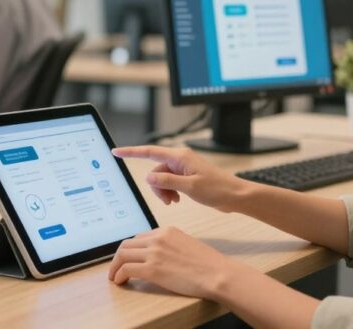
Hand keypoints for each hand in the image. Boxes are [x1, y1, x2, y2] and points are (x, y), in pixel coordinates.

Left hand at [109, 227, 243, 299]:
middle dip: (118, 257)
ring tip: (115, 277)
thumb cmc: (207, 263)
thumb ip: (170, 245)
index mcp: (166, 231)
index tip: (128, 259)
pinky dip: (119, 275)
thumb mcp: (186, 244)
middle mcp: (157, 238)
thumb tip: (159, 256)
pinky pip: (127, 269)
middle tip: (115, 268)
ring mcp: (153, 253)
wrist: (216, 273)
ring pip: (123, 255)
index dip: (131, 250)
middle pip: (127, 244)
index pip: (139, 237)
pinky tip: (120, 281)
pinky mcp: (152, 269)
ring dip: (115, 267)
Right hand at [112, 145, 249, 211]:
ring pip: (162, 178)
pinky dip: (171, 191)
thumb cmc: (217, 189)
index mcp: (180, 157)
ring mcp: (184, 168)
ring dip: (165, 191)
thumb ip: (167, 181)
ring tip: (175, 201)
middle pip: (156, 171)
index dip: (131, 152)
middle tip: (168, 200)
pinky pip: (170, 182)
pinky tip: (178, 199)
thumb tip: (148, 178)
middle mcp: (180, 159)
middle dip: (157, 187)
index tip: (116, 151)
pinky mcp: (187, 176)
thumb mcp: (189, 187)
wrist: (235, 195)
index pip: (150, 152)